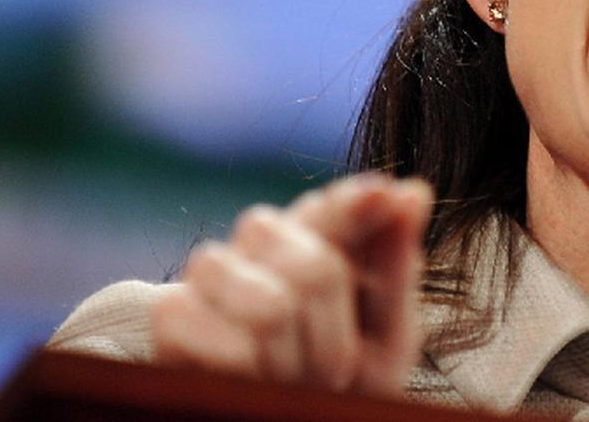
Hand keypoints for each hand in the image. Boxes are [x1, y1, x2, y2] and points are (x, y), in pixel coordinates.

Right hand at [149, 173, 432, 396]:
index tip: (384, 197)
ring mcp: (212, 269)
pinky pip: (234, 348)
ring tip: (290, 378)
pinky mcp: (173, 314)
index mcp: (320, 234)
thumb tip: (415, 189)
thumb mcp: (388, 332)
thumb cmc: (344, 383)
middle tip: (334, 372)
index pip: (338, 206)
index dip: (358, 204)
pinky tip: (249, 383)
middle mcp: (263, 237)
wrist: (298, 421)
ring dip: (296, 363)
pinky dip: (256, 380)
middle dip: (335, 338)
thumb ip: (397, 265)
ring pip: (274, 309)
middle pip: (316, 269)